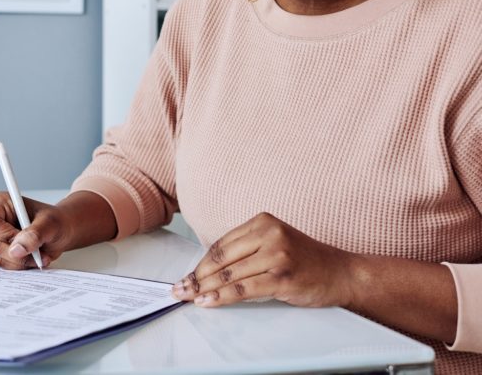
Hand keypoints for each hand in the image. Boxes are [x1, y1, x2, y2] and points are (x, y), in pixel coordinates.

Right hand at [0, 192, 74, 268]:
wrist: (62, 230)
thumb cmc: (55, 220)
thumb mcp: (50, 223)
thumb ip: (34, 234)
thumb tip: (17, 249)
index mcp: (0, 203)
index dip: (5, 236)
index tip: (24, 241)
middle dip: (17, 254)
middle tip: (38, 254)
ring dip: (21, 262)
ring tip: (40, 256)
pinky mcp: (1, 252)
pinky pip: (5, 265)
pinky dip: (21, 266)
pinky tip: (35, 259)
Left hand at [172, 212, 356, 308]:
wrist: (343, 273)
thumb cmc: (306, 261)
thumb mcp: (274, 245)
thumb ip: (246, 251)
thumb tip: (208, 270)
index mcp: (263, 221)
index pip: (221, 244)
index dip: (200, 263)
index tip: (186, 276)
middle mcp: (269, 234)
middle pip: (221, 259)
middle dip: (197, 277)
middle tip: (180, 290)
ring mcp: (276, 254)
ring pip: (230, 274)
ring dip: (206, 289)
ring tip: (190, 298)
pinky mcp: (283, 276)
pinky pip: (244, 288)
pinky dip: (222, 297)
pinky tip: (209, 302)